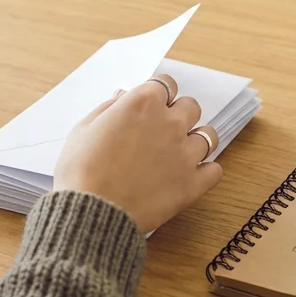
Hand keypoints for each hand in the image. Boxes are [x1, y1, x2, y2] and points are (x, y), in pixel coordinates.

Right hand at [54, 73, 222, 232]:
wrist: (92, 212)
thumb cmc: (81, 171)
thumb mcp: (83, 129)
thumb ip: (109, 108)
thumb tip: (123, 97)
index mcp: (143, 103)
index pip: (166, 84)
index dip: (158, 96)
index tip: (151, 107)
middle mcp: (170, 123)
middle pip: (191, 107)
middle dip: (178, 115)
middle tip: (162, 132)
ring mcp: (185, 153)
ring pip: (208, 136)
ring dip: (195, 141)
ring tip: (178, 154)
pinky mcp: (193, 183)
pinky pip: (215, 170)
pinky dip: (205, 172)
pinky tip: (189, 176)